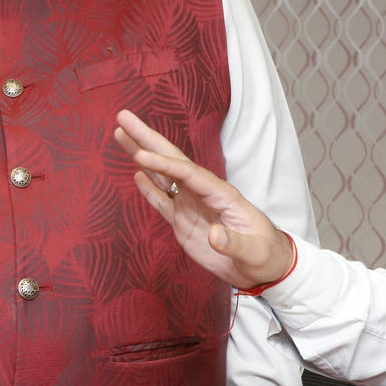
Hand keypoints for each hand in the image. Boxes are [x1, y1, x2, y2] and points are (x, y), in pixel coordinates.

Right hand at [113, 110, 295, 290]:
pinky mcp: (184, 222)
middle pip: (172, 161)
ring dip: (142, 156)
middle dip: (147, 139)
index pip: (188, 173)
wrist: (264, 269)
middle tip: (123, 116)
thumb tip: (214, 236)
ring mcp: (191, 206)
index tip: (141, 156)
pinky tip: (136, 173)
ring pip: (162, 176)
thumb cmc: (265, 255)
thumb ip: (233, 243)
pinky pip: (162, 201)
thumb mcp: (254, 252)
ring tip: (121, 134)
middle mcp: (203, 194)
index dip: (164, 165)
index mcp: (222, 194)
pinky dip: (149, 188)